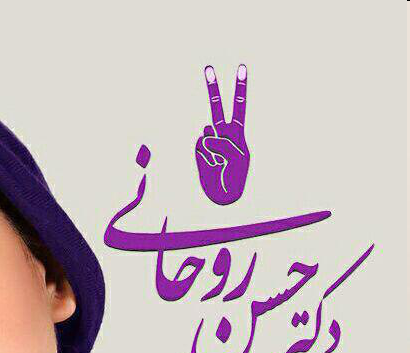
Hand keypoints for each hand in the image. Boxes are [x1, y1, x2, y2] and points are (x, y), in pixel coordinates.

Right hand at [195, 63, 249, 204]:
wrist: (222, 195)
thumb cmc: (235, 176)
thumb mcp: (238, 158)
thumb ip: (224, 143)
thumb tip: (205, 134)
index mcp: (237, 133)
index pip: (239, 106)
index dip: (240, 88)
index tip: (241, 68)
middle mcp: (222, 133)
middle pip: (217, 108)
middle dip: (212, 88)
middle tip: (208, 68)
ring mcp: (209, 142)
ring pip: (208, 133)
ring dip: (215, 149)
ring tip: (221, 163)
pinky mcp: (199, 151)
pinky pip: (201, 146)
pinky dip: (207, 157)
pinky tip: (212, 166)